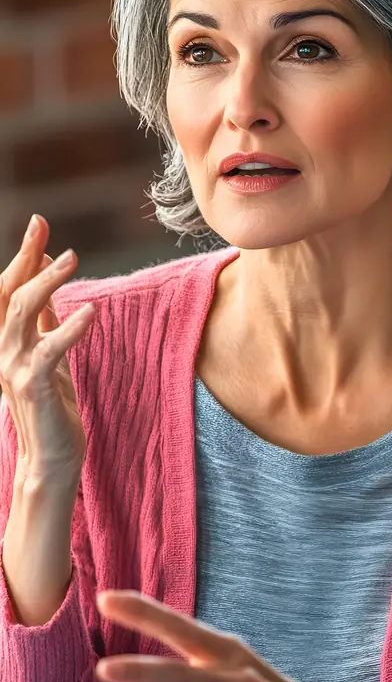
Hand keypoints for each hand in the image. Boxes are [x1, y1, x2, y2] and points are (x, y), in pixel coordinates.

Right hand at [0, 214, 93, 485]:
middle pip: (7, 292)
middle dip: (25, 256)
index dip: (22, 255)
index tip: (39, 224)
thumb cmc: (52, 405)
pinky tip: (92, 311)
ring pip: (21, 312)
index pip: (6, 288)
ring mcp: (13, 369)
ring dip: (47, 282)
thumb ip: (47, 316)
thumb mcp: (50, 352)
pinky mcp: (35, 387)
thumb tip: (50, 271)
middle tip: (44, 227)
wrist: (52, 457)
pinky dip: (71, 327)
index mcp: (4, 340)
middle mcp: (1, 350)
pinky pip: (50, 349)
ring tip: (72, 259)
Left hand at [95, 590, 391, 681]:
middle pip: (180, 669)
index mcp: (225, 648)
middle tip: (103, 670)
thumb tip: (150, 632)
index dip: (143, 612)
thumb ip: (197, 653)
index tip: (106, 598)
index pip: (178, 625)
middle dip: (141, 669)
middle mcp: (232, 674)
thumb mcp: (235, 661)